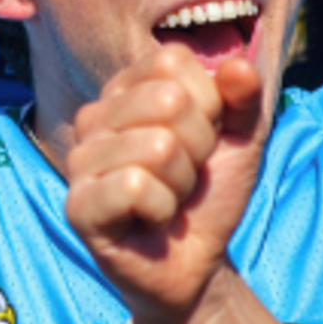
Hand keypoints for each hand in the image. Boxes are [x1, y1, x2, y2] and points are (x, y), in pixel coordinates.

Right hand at [65, 49, 266, 323]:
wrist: (196, 263)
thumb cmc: (208, 193)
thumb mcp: (241, 139)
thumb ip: (244, 98)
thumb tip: (239, 66)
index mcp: (125, 88)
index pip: (173, 60)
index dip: (208, 104)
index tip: (201, 140)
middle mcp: (94, 115)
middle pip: (169, 101)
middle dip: (199, 147)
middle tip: (185, 174)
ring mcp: (80, 159)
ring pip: (158, 146)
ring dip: (181, 184)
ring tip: (168, 198)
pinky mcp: (78, 204)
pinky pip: (136, 186)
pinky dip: (162, 208)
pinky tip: (151, 219)